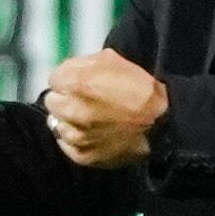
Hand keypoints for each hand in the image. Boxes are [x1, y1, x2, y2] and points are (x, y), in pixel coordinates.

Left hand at [42, 49, 168, 171]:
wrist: (162, 125)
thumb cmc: (140, 89)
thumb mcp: (113, 60)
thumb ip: (83, 63)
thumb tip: (68, 71)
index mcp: (77, 82)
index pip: (54, 78)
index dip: (68, 79)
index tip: (80, 83)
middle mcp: (71, 109)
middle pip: (52, 101)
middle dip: (66, 99)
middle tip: (85, 101)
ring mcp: (75, 135)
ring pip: (57, 124)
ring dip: (69, 120)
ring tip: (91, 119)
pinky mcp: (81, 155)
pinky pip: (65, 144)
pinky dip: (75, 139)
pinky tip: (91, 134)